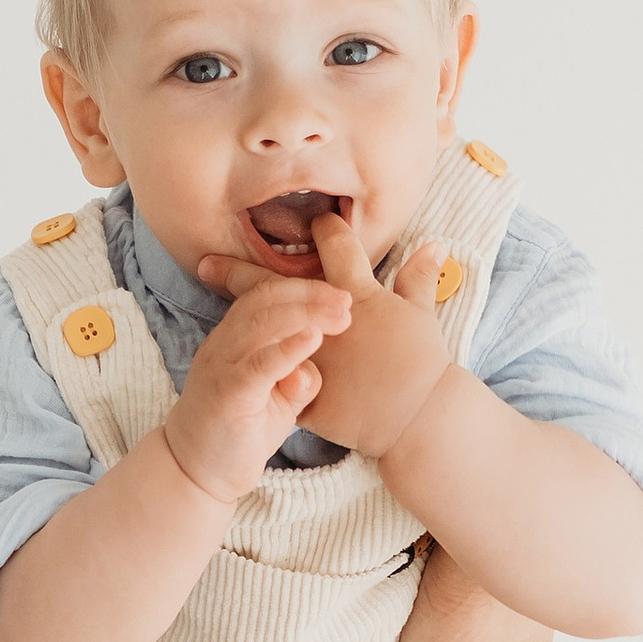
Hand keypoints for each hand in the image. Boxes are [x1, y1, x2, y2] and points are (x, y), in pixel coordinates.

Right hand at [163, 271, 352, 503]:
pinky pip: (259, 364)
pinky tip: (313, 339)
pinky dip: (287, 348)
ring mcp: (222, 367)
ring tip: (339, 317)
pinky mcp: (227, 394)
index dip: (305, 290)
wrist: (198, 474)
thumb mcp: (279, 402)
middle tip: (347, 300)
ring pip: (262, 324)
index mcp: (233, 340)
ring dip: (306, 314)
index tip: (341, 297)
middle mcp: (223, 346)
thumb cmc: (240, 434)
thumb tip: (315, 367)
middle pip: (266, 300)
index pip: (267, 296)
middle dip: (310, 295)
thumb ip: (299, 381)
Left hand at [199, 213, 449, 459]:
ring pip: (263, 331)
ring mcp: (309, 357)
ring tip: (206, 299)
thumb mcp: (420, 318)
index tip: (315, 220)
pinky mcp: (302, 392)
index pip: (338, 250)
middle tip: (206, 260)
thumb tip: (436, 243)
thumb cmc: (422, 367)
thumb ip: (420, 278)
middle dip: (239, 270)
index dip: (328, 231)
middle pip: (277, 287)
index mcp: (356, 295)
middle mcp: (323, 321)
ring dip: (233, 314)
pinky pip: (274, 380)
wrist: (417, 420)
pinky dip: (255, 369)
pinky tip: (228, 357)